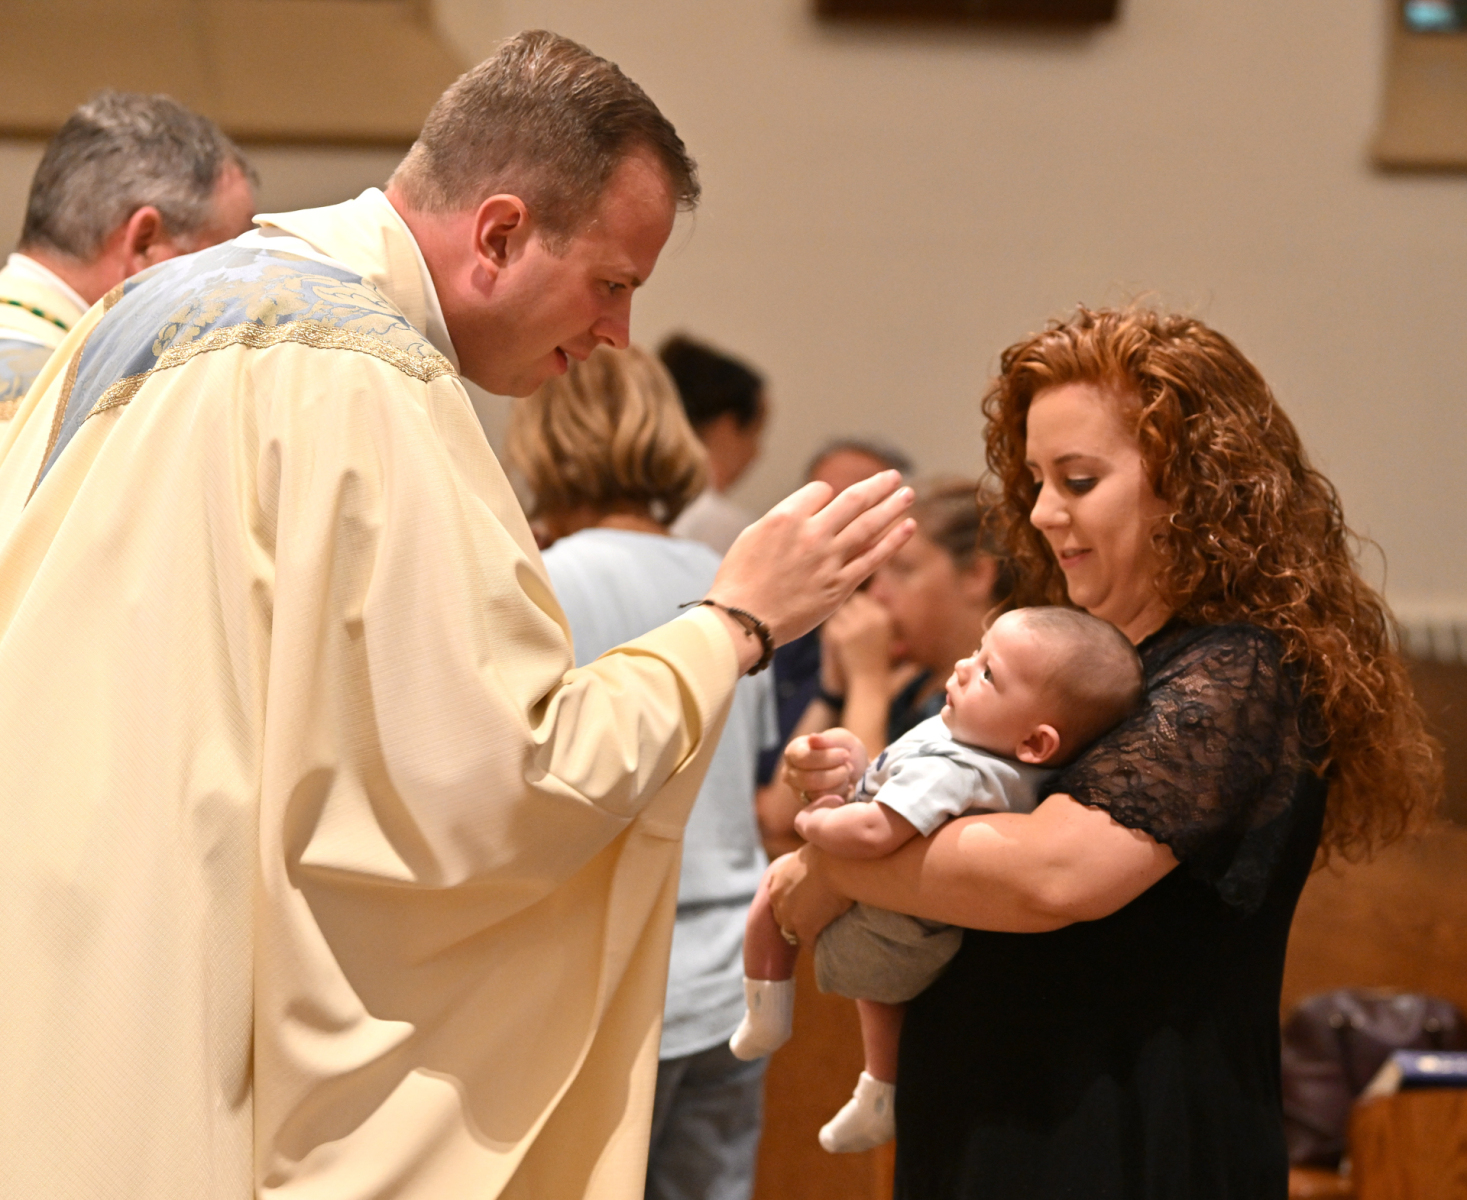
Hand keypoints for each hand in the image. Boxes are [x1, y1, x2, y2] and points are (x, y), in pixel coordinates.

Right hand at [711, 471, 913, 648]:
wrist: (743, 621)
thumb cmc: (740, 579)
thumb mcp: (752, 535)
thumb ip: (785, 517)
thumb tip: (812, 507)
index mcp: (786, 517)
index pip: (820, 490)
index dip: (825, 493)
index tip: (826, 500)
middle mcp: (812, 534)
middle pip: (854, 500)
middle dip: (877, 485)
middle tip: (893, 476)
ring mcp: (828, 560)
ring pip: (870, 525)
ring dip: (893, 506)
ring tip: (907, 493)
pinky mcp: (839, 586)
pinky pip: (873, 558)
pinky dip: (894, 541)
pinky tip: (909, 526)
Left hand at [766, 845, 853, 945]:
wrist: (839, 863)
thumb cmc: (835, 852)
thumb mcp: (813, 853)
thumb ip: (810, 864)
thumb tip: (823, 861)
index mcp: (778, 876)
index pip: (780, 898)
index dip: (795, 903)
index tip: (809, 904)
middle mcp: (777, 896)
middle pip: (783, 917)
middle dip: (797, 920)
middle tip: (817, 919)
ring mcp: (788, 914)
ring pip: (793, 933)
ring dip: (806, 933)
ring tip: (824, 932)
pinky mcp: (803, 929)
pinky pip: (809, 944)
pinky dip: (818, 942)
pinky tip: (832, 940)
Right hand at [783, 728, 866, 799]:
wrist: (857, 772)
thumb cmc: (845, 751)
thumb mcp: (841, 739)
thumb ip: (827, 739)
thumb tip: (812, 738)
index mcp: (793, 752)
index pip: (803, 758)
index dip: (827, 757)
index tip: (845, 754)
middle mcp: (789, 773)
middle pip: (808, 779)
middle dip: (836, 773)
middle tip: (849, 767)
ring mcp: (797, 792)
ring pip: (817, 793)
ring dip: (839, 783)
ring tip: (846, 775)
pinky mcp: (809, 806)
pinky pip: (824, 804)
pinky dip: (840, 794)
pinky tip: (844, 786)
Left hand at [821, 592, 892, 687]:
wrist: (870, 680)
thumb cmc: (875, 655)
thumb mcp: (881, 630)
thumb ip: (871, 611)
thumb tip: (858, 593)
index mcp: (882, 615)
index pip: (861, 598)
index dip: (853, 608)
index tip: (852, 620)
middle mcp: (871, 618)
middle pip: (848, 602)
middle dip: (844, 613)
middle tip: (845, 627)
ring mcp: (856, 627)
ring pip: (837, 612)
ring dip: (837, 621)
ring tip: (843, 635)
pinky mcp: (842, 636)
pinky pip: (830, 625)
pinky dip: (831, 633)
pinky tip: (838, 643)